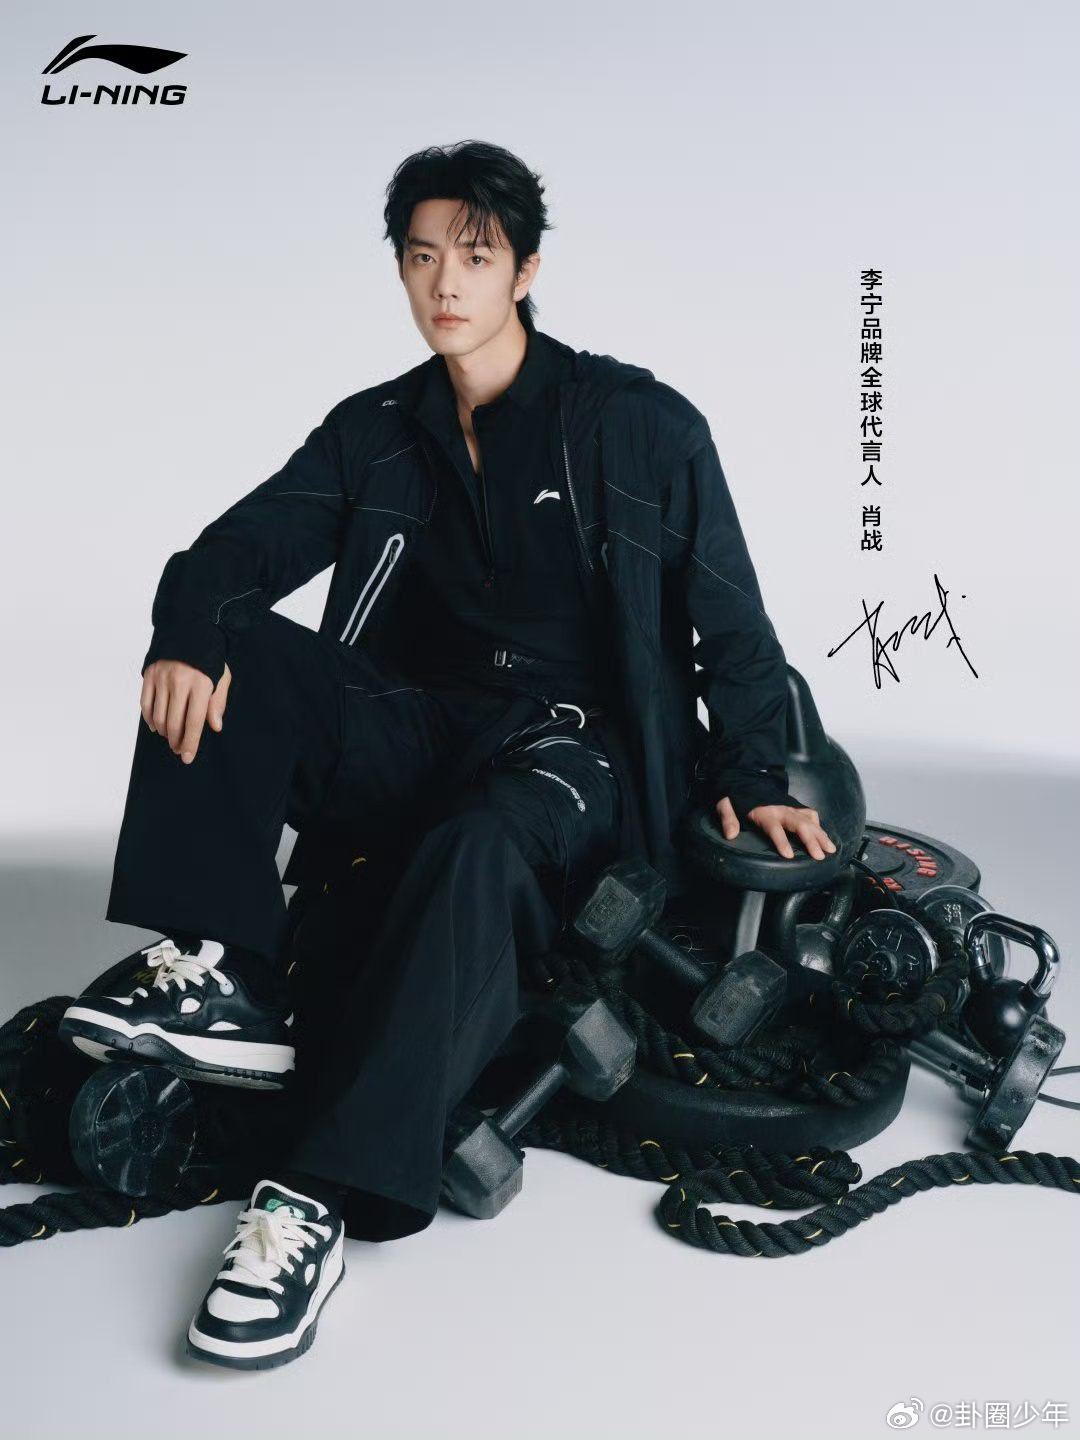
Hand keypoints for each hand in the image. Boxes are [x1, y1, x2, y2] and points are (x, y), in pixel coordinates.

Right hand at [141, 659, 231, 763]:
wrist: (189, 630)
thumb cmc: (209, 658)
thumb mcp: (222, 677)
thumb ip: (218, 702)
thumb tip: (215, 726)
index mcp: (201, 683)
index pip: (194, 721)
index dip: (190, 742)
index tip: (187, 757)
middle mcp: (179, 681)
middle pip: (175, 722)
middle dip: (176, 741)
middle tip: (179, 749)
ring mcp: (162, 678)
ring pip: (158, 716)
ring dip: (164, 733)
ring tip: (171, 738)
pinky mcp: (149, 675)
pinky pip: (145, 704)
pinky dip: (149, 719)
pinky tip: (156, 726)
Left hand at [714, 796, 836, 860]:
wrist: (745, 774)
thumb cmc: (737, 792)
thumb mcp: (726, 802)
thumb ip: (728, 817)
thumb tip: (730, 834)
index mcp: (763, 811)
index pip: (774, 828)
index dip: (781, 841)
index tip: (789, 855)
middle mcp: (780, 809)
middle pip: (799, 824)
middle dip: (811, 840)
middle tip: (819, 855)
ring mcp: (789, 807)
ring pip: (809, 820)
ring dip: (821, 834)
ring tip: (830, 849)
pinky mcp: (793, 806)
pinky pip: (809, 814)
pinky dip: (818, 824)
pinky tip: (824, 836)